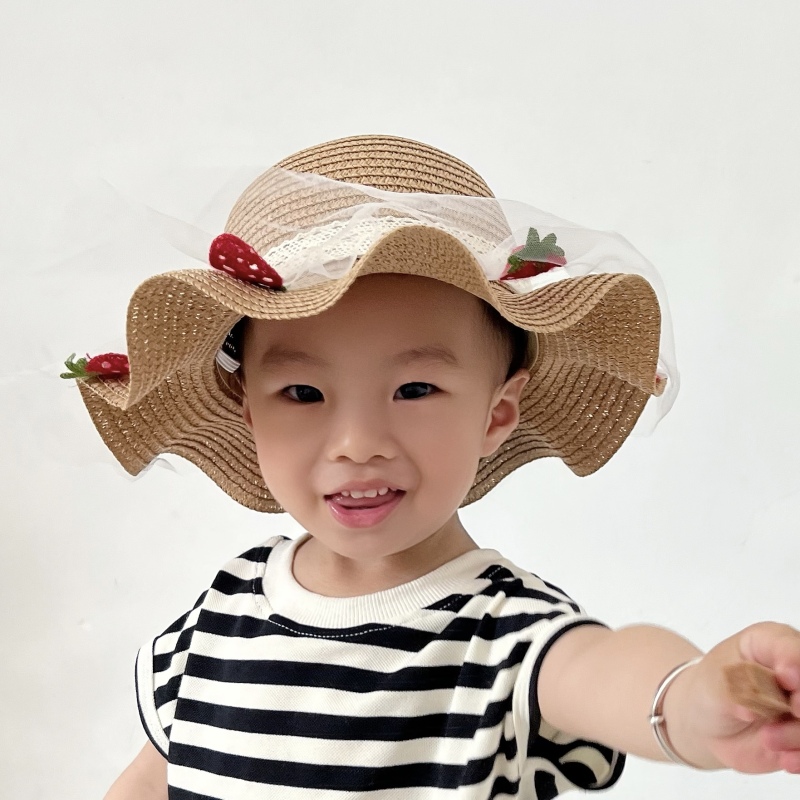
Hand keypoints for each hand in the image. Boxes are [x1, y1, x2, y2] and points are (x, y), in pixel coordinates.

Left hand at [685, 622, 799, 773]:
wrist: (706, 721)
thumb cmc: (711, 688)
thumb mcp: (715, 682)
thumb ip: (742, 685)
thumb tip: (769, 695)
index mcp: (771, 642)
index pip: (792, 647)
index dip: (793, 661)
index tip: (785, 678)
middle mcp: (794, 670)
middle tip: (792, 710)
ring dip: (798, 734)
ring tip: (768, 738)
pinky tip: (784, 759)